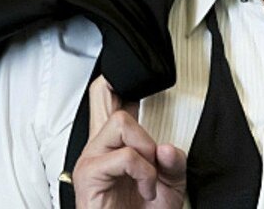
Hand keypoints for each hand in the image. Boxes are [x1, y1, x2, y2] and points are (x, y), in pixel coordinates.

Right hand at [71, 76, 186, 207]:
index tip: (122, 76)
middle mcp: (98, 149)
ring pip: (121, 123)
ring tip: (148, 177)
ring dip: (146, 151)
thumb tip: (166, 147)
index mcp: (114, 146)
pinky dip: (143, 171)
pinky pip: (124, 155)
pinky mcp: (89, 175)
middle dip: (143, 128)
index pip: (105, 99)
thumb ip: (174, 161)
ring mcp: (90, 160)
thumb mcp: (171, 184)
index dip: (112, 81)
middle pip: (112, 104)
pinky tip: (144, 188)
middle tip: (151, 161)